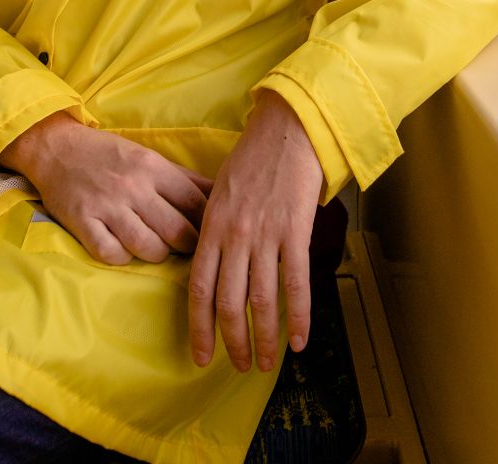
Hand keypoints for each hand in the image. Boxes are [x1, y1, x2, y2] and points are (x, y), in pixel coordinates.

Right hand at [1, 112, 211, 264]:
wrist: (56, 148)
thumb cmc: (108, 155)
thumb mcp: (149, 157)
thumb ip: (184, 179)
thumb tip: (221, 194)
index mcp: (152, 167)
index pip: (195, 202)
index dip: (208, 222)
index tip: (210, 232)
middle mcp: (132, 186)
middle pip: (177, 230)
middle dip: (188, 244)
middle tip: (187, 247)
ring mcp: (106, 206)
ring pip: (148, 247)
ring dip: (158, 253)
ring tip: (157, 248)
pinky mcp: (82, 223)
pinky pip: (112, 254)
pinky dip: (123, 257)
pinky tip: (125, 249)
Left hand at [188, 92, 323, 372]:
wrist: (287, 131)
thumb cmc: (253, 159)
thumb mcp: (218, 192)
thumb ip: (214, 230)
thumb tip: (214, 265)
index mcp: (210, 228)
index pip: (198, 289)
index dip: (199, 327)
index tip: (201, 355)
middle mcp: (233, 237)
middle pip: (228, 303)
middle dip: (232, 341)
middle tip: (237, 366)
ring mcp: (264, 236)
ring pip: (261, 301)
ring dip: (264, 338)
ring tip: (265, 363)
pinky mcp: (294, 232)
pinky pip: (295, 283)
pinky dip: (299, 316)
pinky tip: (300, 340)